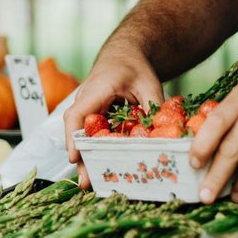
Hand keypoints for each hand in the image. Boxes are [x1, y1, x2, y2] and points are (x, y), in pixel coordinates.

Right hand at [63, 45, 164, 187]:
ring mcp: (89, 110)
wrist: (124, 55)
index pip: (77, 114)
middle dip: (80, 156)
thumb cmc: (134, 66)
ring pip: (82, 136)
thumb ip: (154, 106)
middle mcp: (86, 102)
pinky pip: (92, 135)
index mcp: (96, 90)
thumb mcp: (149, 82)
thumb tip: (164, 134)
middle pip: (76, 131)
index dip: (73, 136)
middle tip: (85, 182)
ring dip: (86, 157)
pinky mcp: (95, 117)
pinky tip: (104, 168)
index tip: (75, 156)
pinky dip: (96, 151)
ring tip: (92, 182)